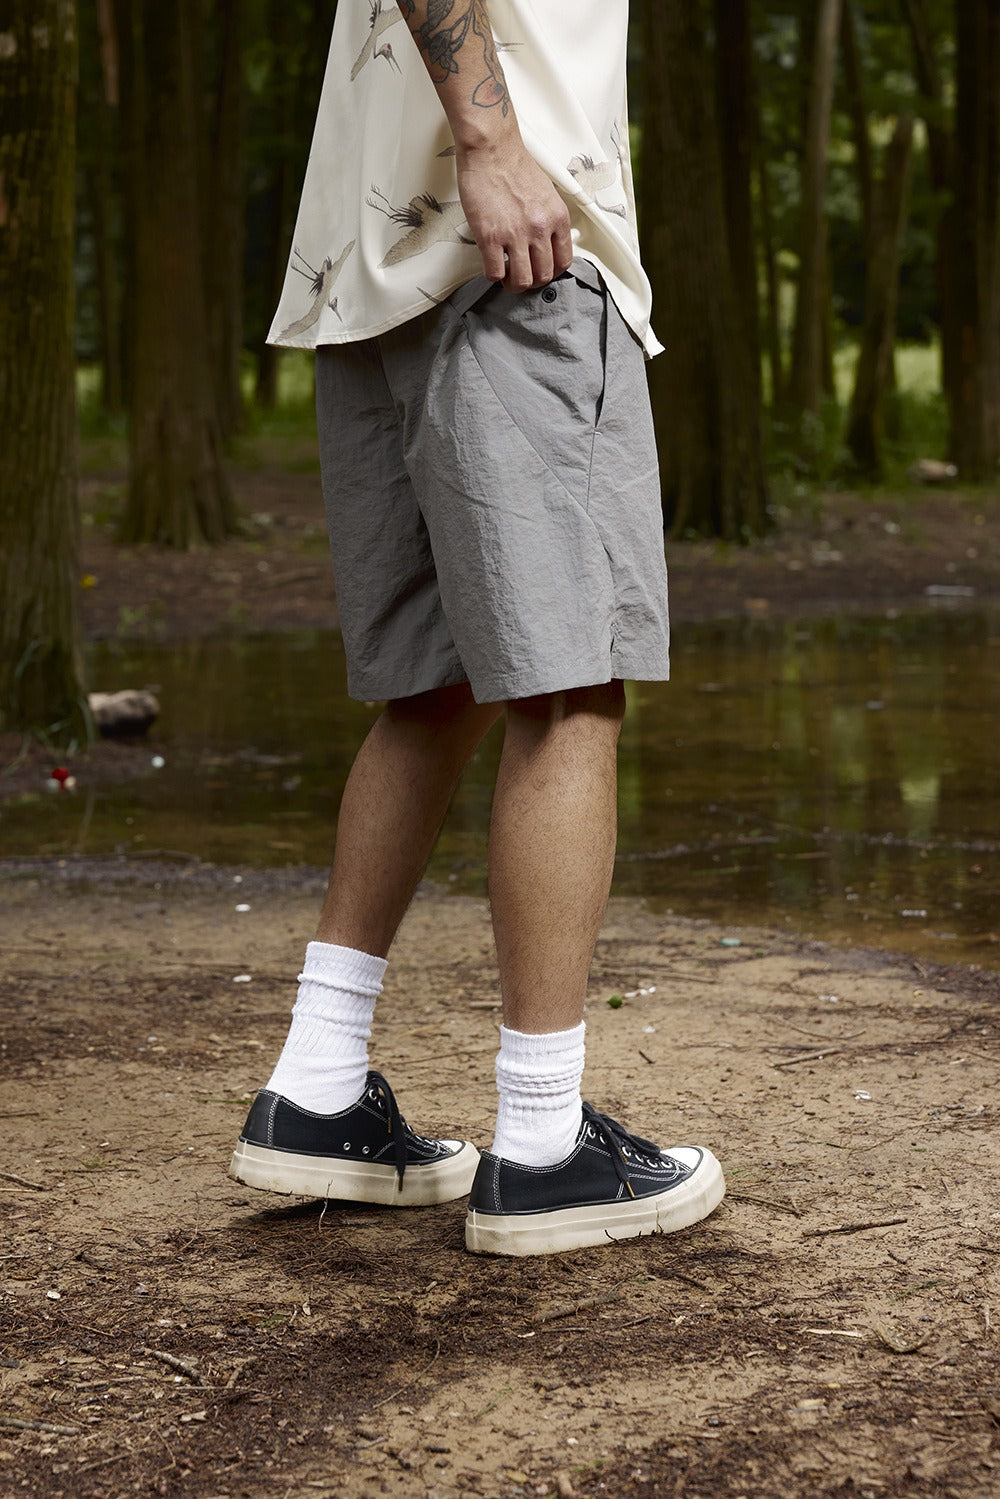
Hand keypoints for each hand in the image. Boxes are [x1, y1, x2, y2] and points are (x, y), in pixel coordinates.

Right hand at [456, 135, 572, 291]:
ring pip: (522, 281)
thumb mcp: (546, 192)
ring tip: (507, 276)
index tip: (542, 270)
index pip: (564, 261)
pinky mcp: (490, 237)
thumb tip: (546, 241)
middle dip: (532, 281)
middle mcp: (540, 229)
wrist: (491, 149)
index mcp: (556, 218)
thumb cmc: (513, 165)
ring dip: (514, 284)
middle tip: (522, 275)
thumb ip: (549, 219)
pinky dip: (494, 275)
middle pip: (544, 276)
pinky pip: (495, 273)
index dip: (552, 271)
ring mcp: (515, 235)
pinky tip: (492, 264)